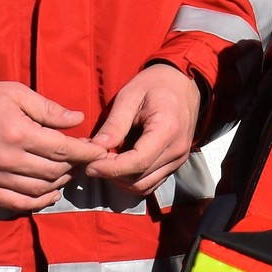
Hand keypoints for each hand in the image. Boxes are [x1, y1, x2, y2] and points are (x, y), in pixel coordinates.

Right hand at [0, 82, 105, 211]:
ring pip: (39, 190)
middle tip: (85, 160)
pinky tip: (50, 194)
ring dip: (60, 184)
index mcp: (18, 133)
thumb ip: (48, 108)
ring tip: (68, 173)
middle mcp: (8, 159)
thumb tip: (78, 119)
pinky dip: (38, 202)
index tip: (101, 151)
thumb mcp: (15, 93)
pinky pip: (18, 204)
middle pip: (55, 172)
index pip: (63, 149)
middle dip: (76, 167)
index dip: (86, 152)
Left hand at [84, 63, 202, 195]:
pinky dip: (131, 179)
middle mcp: (176, 150)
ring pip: (144, 186)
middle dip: (112, 175)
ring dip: (120, 180)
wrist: (183, 85)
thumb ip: (115, 124)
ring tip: (104, 163)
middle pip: (139, 178)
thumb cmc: (155, 85)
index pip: (137, 162)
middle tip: (92, 160)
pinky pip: (150, 183)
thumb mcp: (130, 96)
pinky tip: (118, 165)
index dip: (111, 169)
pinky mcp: (174, 165)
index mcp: (167, 130)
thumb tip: (95, 147)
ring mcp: (178, 160)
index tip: (89, 166)